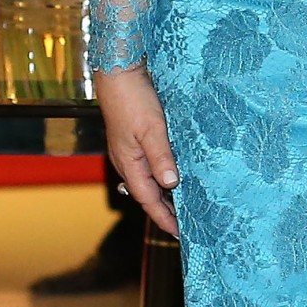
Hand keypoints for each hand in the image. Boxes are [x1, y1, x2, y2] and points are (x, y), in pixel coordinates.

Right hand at [93, 65, 179, 237]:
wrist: (119, 72)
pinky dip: (162, 176)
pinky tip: (174, 174)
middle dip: (165, 210)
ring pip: (148, 181)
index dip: (164, 217)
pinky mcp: (133, 140)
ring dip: (164, 195)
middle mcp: (126, 161)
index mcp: (129, 163)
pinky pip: (148, 167)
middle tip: (186, 225)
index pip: (148, 200)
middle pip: (147, 194)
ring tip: (184, 206)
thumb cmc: (133, 99)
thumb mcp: (152, 129)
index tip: (180, 234)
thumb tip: (171, 184)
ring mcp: (128, 151)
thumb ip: (161, 157)